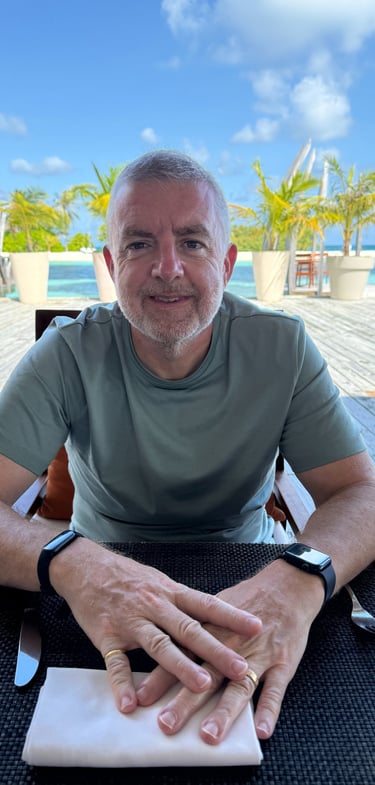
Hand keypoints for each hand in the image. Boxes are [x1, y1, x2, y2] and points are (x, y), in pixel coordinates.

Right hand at [50, 539, 261, 713]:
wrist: (85, 566)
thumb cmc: (127, 576)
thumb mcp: (160, 582)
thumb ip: (182, 602)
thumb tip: (213, 619)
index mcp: (171, 592)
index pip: (207, 603)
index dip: (233, 616)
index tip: (257, 627)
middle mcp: (155, 605)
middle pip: (189, 629)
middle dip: (216, 650)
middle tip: (240, 668)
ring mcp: (131, 621)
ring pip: (159, 645)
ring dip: (181, 667)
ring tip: (201, 686)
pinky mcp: (107, 635)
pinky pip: (115, 663)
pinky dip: (121, 684)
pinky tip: (130, 704)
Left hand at [136, 559, 324, 742]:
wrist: (286, 586)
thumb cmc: (248, 598)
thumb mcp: (215, 607)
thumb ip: (192, 628)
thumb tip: (162, 643)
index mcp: (211, 631)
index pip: (181, 655)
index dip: (161, 677)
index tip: (141, 698)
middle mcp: (231, 645)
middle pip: (206, 675)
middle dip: (185, 701)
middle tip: (166, 724)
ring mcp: (258, 655)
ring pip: (239, 686)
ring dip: (224, 712)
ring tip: (209, 735)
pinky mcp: (283, 663)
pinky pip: (276, 689)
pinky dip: (270, 710)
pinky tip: (262, 731)